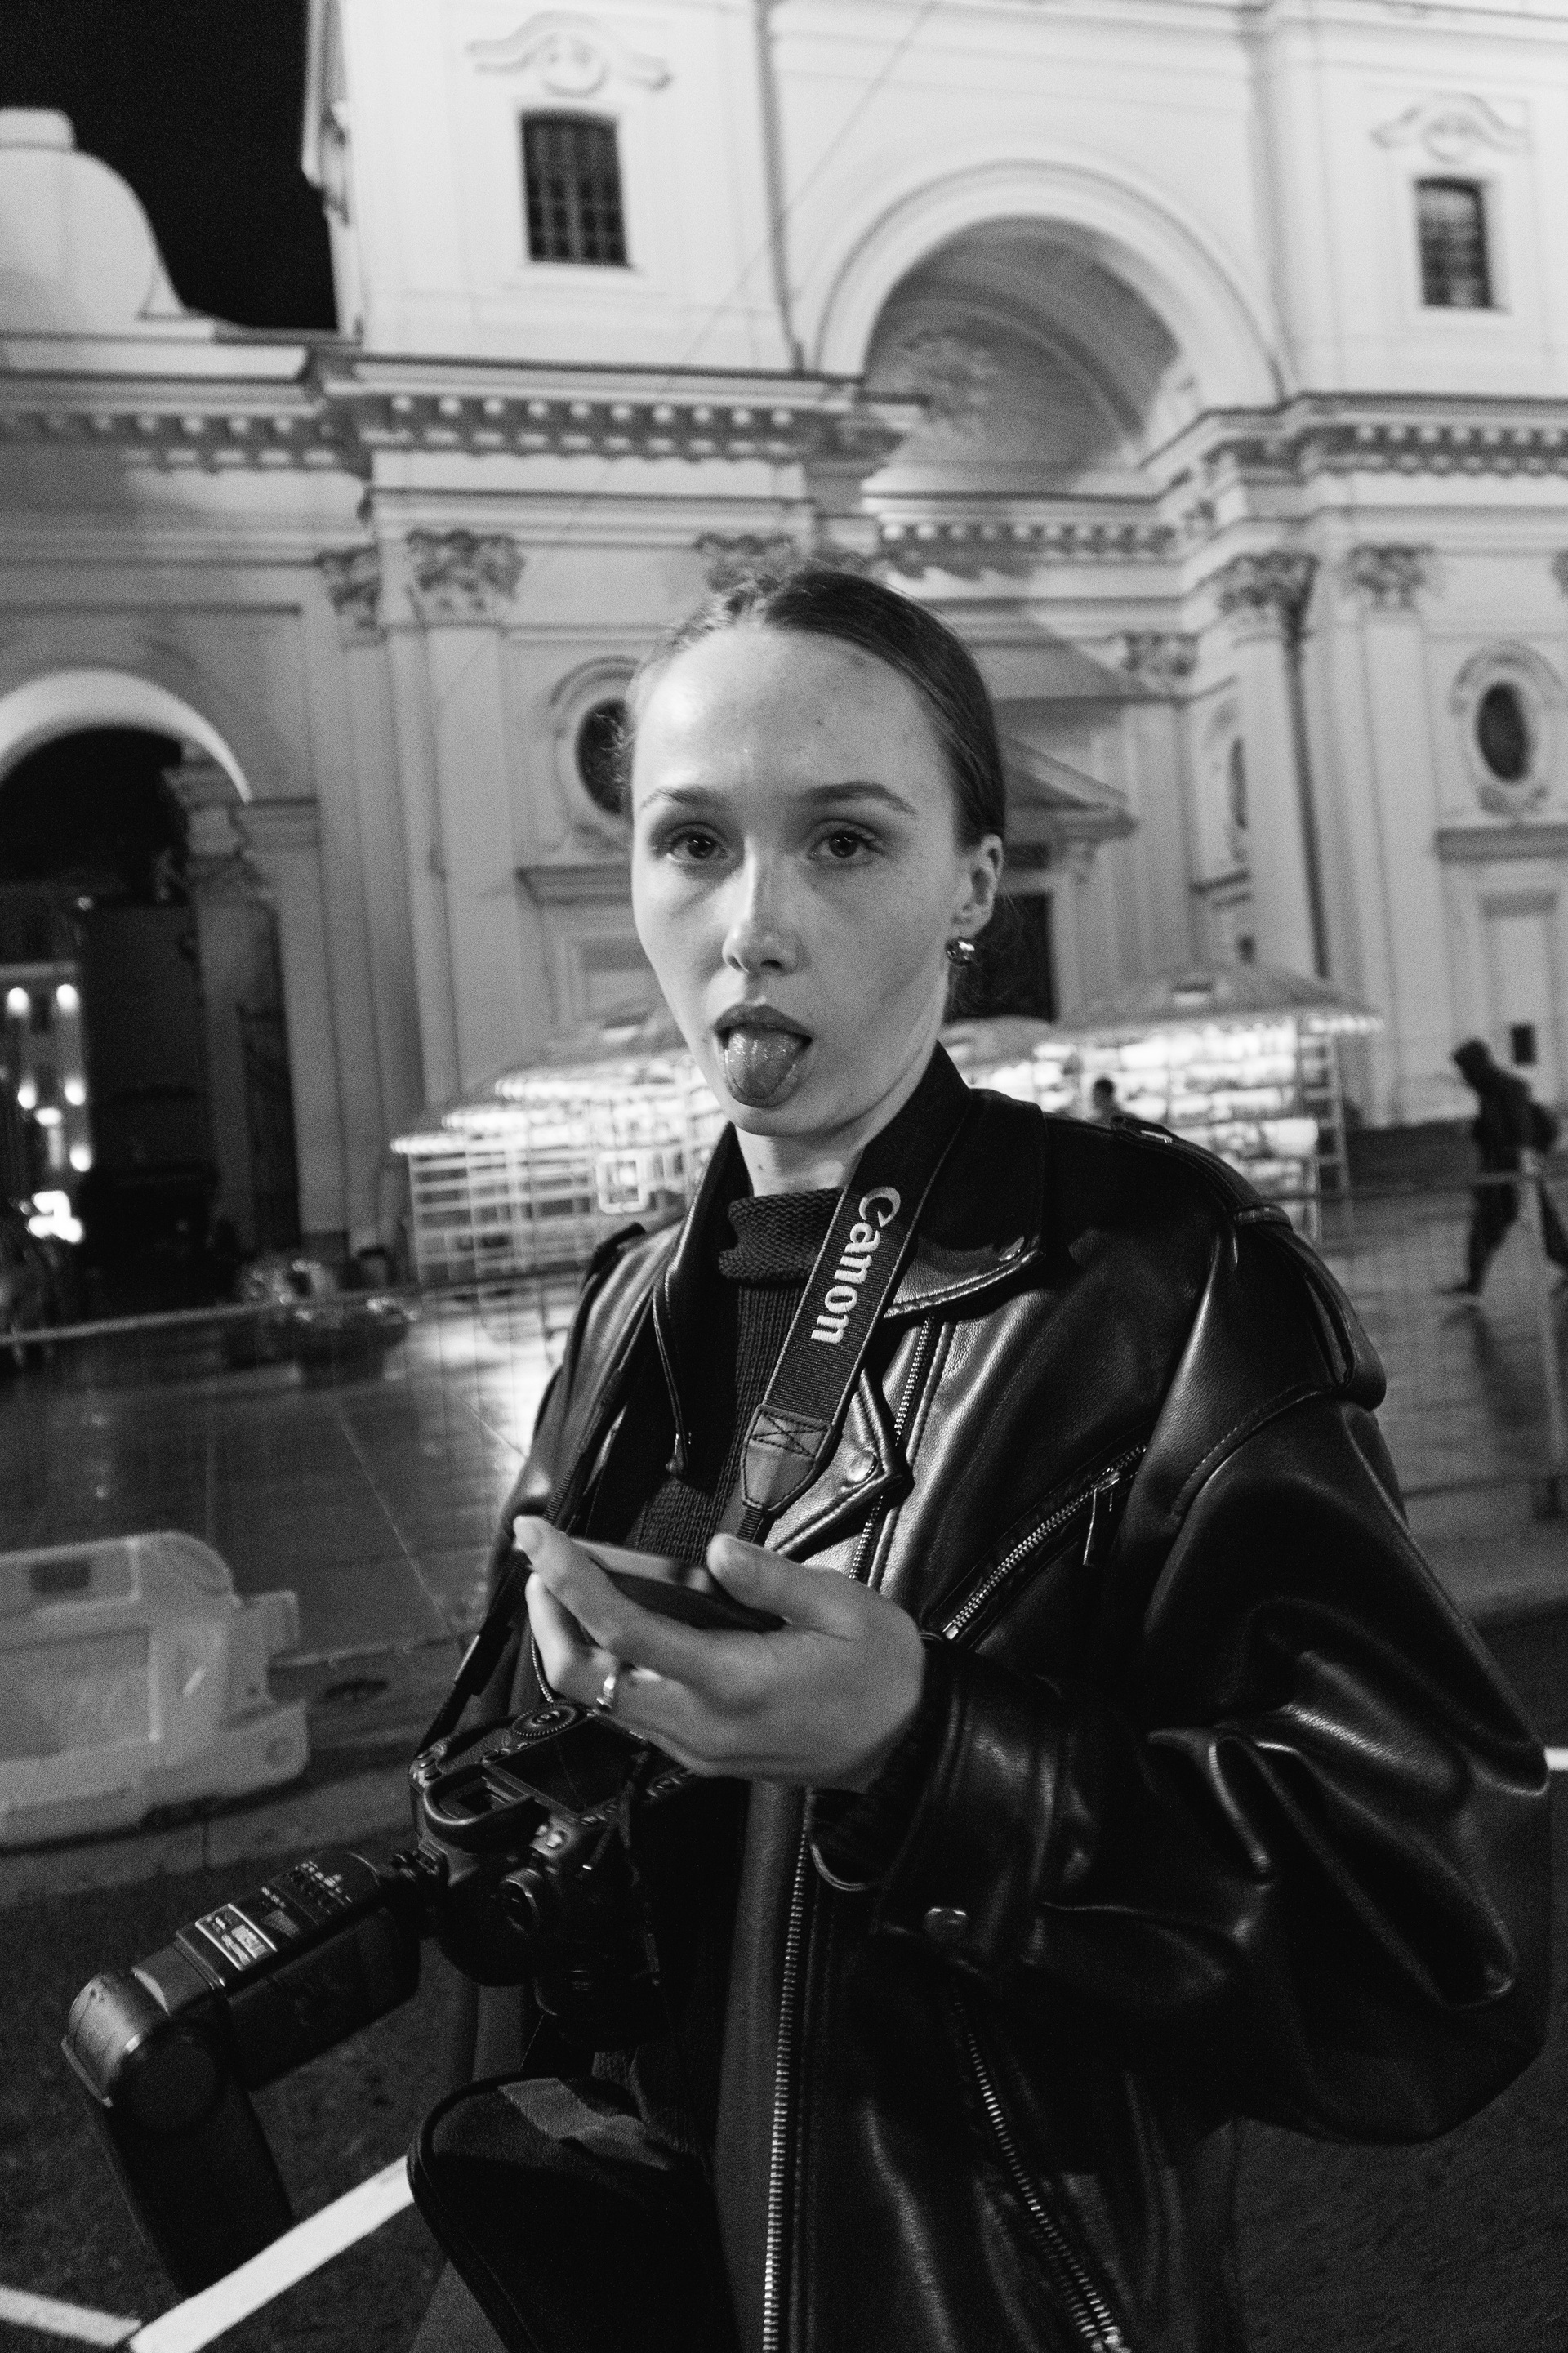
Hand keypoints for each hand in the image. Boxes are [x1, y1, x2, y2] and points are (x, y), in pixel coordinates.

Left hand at [516, 1517, 925, 1790]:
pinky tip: (616, 1626)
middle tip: (543, 1561)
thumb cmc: (881, 1676)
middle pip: (583, 1679)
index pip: (622, 1628)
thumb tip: (717, 1552)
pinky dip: (604, 1665)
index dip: (569, 1577)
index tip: (540, 1537)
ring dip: (571, 1641)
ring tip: (569, 1585)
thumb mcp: (841, 1607)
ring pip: (598, 1701)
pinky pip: (629, 1712)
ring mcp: (696, 1746)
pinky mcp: (700, 1754)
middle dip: (548, 1615)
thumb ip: (771, 1578)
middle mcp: (701, 1723)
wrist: (907, 1746)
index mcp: (733, 1680)